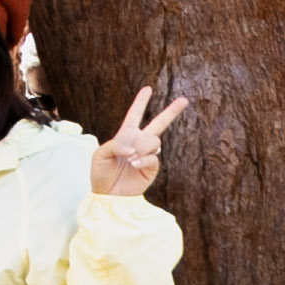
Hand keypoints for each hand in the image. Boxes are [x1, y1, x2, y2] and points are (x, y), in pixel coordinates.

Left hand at [89, 77, 189, 198]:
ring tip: (130, 158)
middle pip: (158, 124)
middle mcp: (138, 143)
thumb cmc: (101, 174)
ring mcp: (146, 155)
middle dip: (171, 111)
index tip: (148, 89)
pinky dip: (143, 159)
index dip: (141, 102)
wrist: (107, 196)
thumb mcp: (100, 154)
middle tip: (184, 100)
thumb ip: (115, 145)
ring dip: (142, 146)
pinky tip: (134, 164)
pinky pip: (153, 157)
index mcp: (125, 136)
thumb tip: (133, 148)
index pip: (134, 115)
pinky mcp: (151, 169)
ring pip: (154, 140)